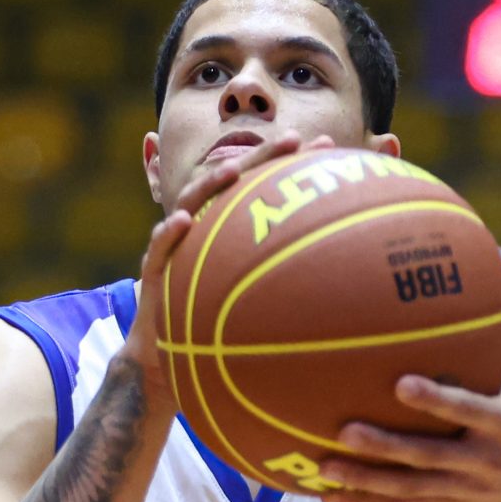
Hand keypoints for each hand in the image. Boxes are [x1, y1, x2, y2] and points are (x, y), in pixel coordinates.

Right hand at [127, 131, 335, 405]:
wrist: (170, 361)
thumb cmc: (217, 330)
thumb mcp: (259, 306)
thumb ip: (291, 286)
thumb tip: (346, 286)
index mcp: (230, 229)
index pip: (262, 187)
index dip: (292, 165)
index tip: (326, 146)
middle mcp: (205, 228)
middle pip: (232, 182)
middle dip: (260, 157)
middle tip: (293, 140)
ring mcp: (177, 246)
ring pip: (190, 204)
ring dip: (211, 185)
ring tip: (232, 172)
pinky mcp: (154, 272)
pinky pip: (158, 250)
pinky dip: (168, 234)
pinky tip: (181, 224)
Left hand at [319, 262, 500, 501]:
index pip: (469, 411)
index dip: (438, 401)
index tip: (400, 384)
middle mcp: (483, 461)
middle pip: (428, 455)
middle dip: (386, 447)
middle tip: (344, 430)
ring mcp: (462, 487)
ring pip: (408, 488)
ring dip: (365, 480)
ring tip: (323, 467)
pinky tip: (327, 496)